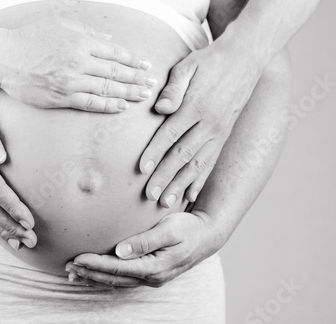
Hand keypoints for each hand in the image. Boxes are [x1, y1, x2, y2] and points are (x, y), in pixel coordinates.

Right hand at [0, 17, 156, 112]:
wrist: (3, 57)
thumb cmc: (29, 38)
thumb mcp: (59, 24)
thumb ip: (86, 32)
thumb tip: (109, 40)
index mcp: (80, 42)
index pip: (114, 52)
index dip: (133, 60)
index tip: (146, 66)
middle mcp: (78, 61)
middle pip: (115, 72)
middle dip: (137, 78)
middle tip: (152, 84)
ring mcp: (70, 81)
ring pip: (107, 89)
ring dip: (128, 92)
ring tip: (143, 96)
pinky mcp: (61, 98)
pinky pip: (90, 103)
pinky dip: (108, 105)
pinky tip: (122, 107)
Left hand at [65, 211, 224, 288]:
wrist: (207, 236)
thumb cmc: (189, 228)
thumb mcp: (170, 230)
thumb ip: (145, 241)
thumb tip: (120, 251)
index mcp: (155, 267)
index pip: (118, 268)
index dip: (96, 264)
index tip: (77, 258)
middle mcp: (151, 277)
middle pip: (114, 279)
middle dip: (89, 273)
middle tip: (67, 267)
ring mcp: (150, 278)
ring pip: (116, 282)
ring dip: (94, 278)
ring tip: (73, 273)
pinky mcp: (149, 274)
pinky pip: (123, 279)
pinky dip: (105, 278)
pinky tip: (93, 274)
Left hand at [140, 43, 260, 206]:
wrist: (245, 59)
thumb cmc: (210, 62)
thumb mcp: (188, 66)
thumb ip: (174, 88)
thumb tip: (161, 108)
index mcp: (197, 106)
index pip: (171, 134)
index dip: (155, 152)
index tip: (141, 169)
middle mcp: (209, 124)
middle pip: (182, 155)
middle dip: (164, 177)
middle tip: (149, 195)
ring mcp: (219, 133)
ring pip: (197, 164)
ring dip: (180, 185)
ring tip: (166, 202)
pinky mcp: (223, 137)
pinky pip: (211, 162)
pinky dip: (200, 181)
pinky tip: (190, 196)